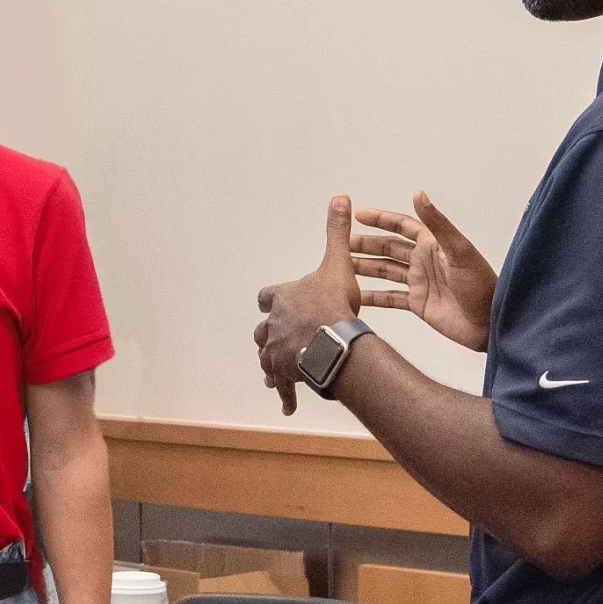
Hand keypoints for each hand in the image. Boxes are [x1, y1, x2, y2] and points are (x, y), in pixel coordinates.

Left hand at [254, 196, 362, 414]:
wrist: (333, 343)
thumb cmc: (334, 304)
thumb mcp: (337, 263)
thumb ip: (336, 232)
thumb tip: (340, 197)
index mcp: (282, 298)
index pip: (267, 296)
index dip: (272, 299)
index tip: (274, 302)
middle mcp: (272, 324)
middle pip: (262, 330)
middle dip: (270, 333)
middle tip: (282, 339)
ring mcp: (275, 351)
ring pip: (266, 357)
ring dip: (272, 362)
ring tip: (278, 371)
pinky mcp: (283, 373)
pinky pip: (281, 386)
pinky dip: (284, 394)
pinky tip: (286, 406)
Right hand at [352, 192, 496, 352]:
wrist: (489, 323)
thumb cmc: (481, 286)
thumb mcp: (459, 251)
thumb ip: (437, 223)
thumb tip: (418, 193)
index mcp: (433, 244)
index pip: (402, 225)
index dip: (380, 219)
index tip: (357, 215)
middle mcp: (423, 261)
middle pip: (388, 248)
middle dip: (365, 245)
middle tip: (340, 244)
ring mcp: (419, 282)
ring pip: (385, 271)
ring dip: (364, 268)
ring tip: (341, 267)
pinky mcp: (417, 303)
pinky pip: (389, 297)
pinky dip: (372, 296)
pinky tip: (355, 296)